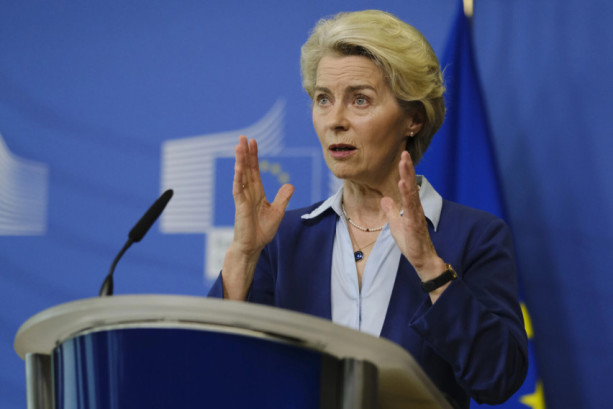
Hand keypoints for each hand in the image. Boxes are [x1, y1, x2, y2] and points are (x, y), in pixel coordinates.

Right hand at [222, 135, 293, 299]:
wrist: (253, 247)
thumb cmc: (262, 231)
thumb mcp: (277, 212)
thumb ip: (282, 197)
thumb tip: (290, 184)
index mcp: (257, 193)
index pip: (255, 171)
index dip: (254, 157)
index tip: (253, 143)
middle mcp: (248, 193)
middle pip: (247, 169)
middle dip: (245, 153)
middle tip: (243, 137)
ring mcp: (243, 199)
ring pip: (241, 176)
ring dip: (240, 161)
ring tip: (239, 146)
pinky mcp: (240, 207)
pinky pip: (239, 189)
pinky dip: (238, 178)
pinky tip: (238, 167)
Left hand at [381, 151, 446, 286]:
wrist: (422, 259)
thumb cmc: (411, 243)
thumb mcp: (396, 225)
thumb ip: (392, 211)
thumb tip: (385, 198)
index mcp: (411, 207)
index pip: (408, 186)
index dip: (405, 172)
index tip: (402, 157)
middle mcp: (416, 208)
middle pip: (411, 185)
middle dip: (407, 169)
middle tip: (404, 153)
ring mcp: (416, 215)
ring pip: (411, 192)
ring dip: (407, 177)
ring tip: (404, 163)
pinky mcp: (414, 223)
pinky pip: (410, 206)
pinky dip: (406, 194)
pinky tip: (402, 184)